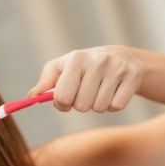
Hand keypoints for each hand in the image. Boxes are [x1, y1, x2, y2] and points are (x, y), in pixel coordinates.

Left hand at [26, 45, 145, 112]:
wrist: (121, 58)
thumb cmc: (84, 67)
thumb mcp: (62, 69)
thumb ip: (45, 83)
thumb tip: (32, 97)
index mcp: (76, 58)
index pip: (62, 96)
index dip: (62, 103)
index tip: (66, 99)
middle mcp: (97, 60)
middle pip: (81, 105)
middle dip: (81, 104)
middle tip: (86, 93)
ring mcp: (117, 68)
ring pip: (99, 108)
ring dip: (97, 105)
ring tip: (100, 91)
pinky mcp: (133, 77)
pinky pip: (116, 107)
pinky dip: (113, 106)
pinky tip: (113, 92)